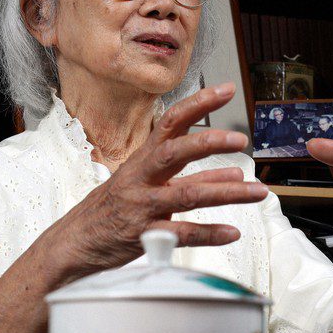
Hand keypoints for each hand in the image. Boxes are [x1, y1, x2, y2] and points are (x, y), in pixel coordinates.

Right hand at [43, 83, 267, 277]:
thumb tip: (232, 173)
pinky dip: (210, 233)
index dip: (199, 104)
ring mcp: (142, 206)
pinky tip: (232, 232)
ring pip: (188, 194)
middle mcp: (141, 178)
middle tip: (240, 139)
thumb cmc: (112, 209)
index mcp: (143, 159)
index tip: (226, 90)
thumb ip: (190, 178)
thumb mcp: (146, 184)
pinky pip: (181, 234)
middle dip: (209, 143)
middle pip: (175, 152)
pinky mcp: (143, 235)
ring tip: (257, 192)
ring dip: (227, 193)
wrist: (75, 242)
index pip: (172, 122)